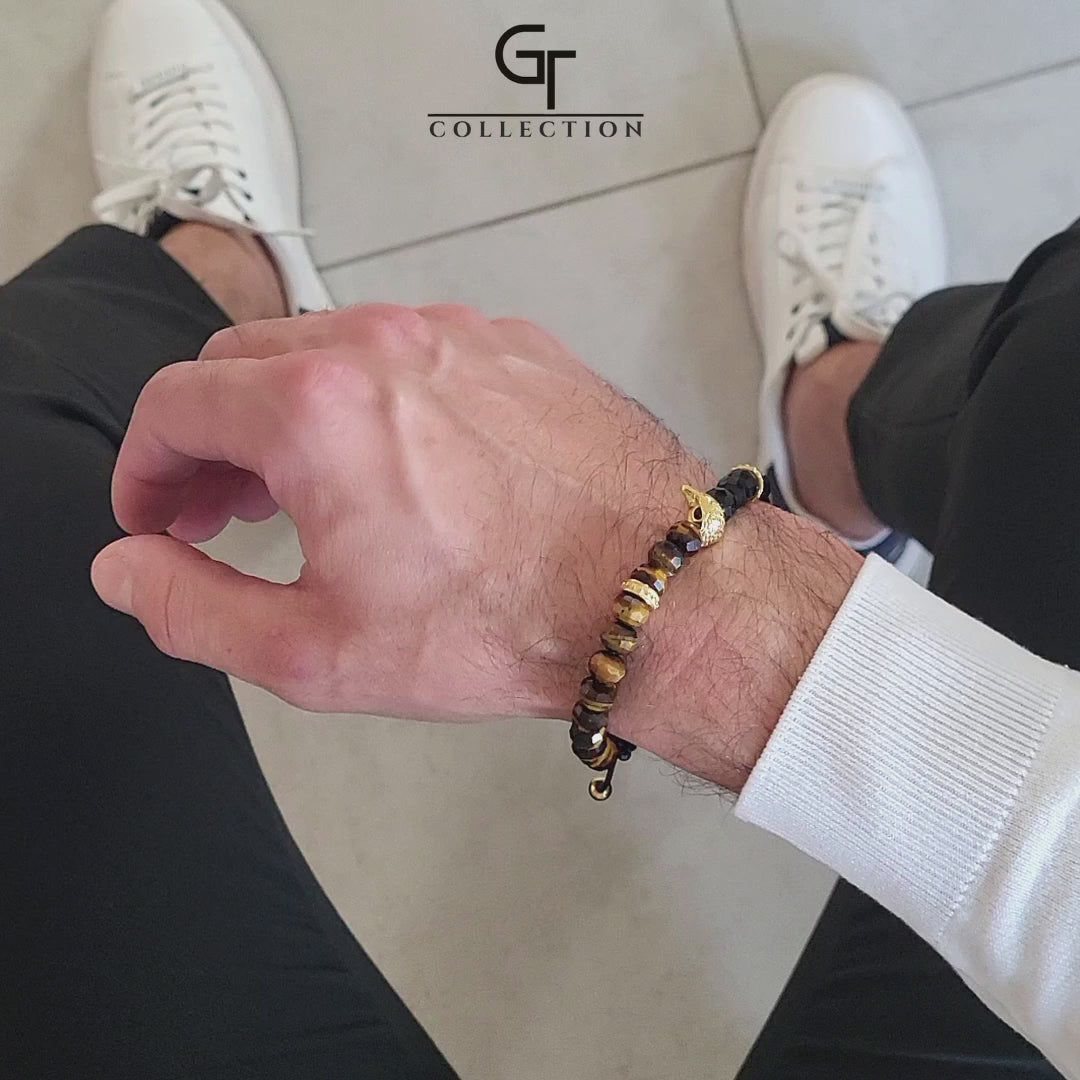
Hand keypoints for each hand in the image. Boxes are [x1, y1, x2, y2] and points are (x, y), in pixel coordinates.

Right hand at [91, 305, 860, 789]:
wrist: (655, 592)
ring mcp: (454, 333)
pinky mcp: (511, 343)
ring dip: (287, 413)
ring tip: (306, 491)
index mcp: (317, 407)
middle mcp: (382, 343)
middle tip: (221, 511)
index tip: (156, 514)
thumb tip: (130, 568)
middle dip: (210, 439)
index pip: (174, 404)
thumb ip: (191, 607)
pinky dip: (370, 397)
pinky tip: (397, 464)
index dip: (144, 467)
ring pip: (324, 348)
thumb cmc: (508, 621)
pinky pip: (408, 352)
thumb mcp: (318, 652)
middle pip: (241, 364)